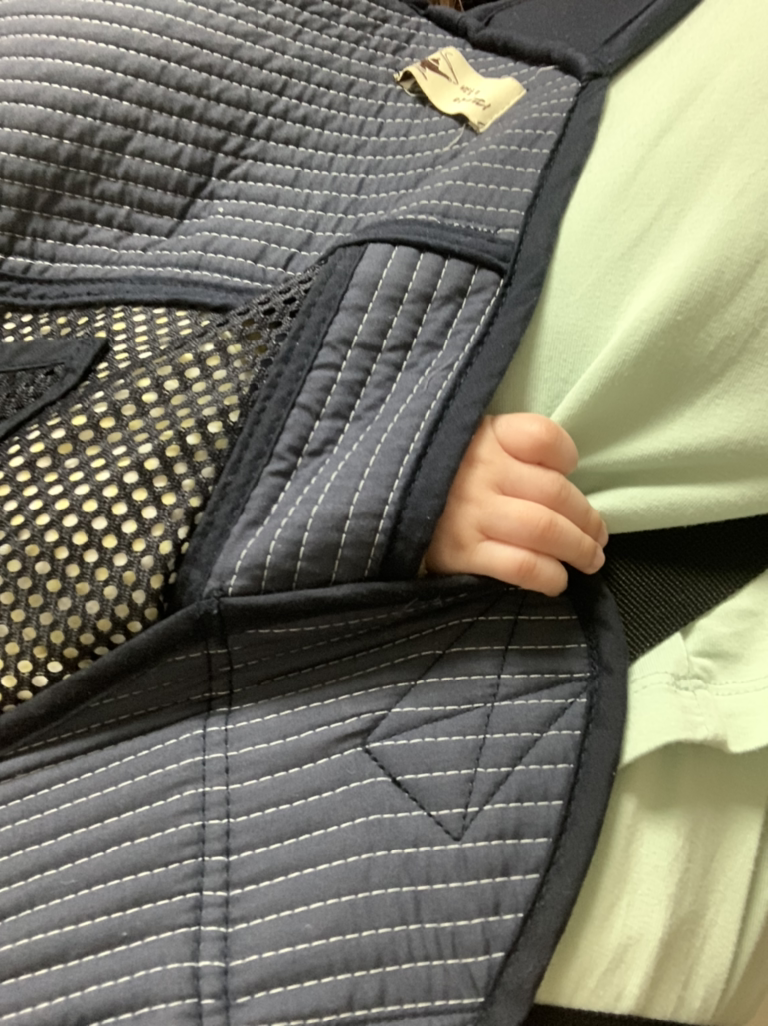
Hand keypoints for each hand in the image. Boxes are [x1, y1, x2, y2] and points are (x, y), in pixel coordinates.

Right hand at [423, 413, 607, 595]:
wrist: (379, 508)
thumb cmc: (437, 478)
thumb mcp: (465, 442)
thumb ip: (508, 445)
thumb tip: (563, 471)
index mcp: (485, 437)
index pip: (542, 437)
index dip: (567, 455)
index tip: (569, 470)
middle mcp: (480, 471)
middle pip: (556, 493)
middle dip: (587, 520)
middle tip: (599, 536)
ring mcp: (471, 513)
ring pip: (545, 529)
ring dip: (578, 549)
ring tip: (589, 560)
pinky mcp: (461, 553)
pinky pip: (522, 566)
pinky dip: (549, 575)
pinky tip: (557, 579)